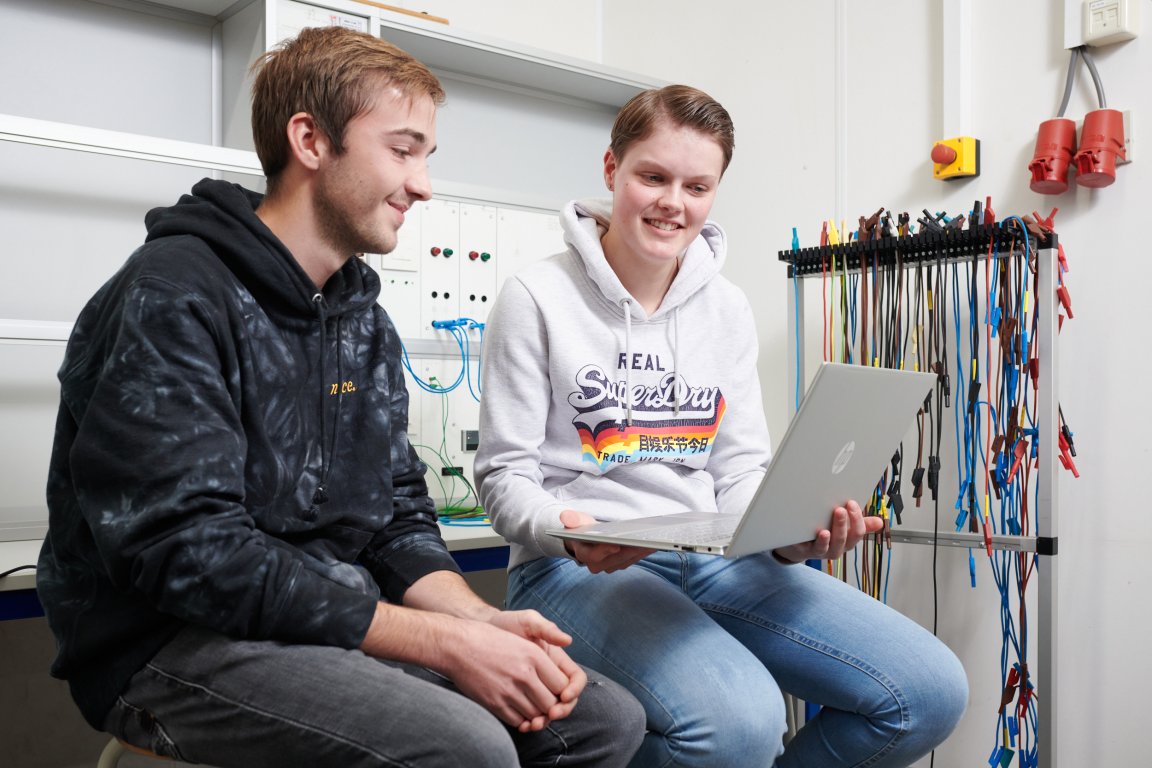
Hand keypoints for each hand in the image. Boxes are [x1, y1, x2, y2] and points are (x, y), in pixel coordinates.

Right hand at [441, 617, 580, 731]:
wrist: (456, 645)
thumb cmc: (490, 637)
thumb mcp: (522, 630)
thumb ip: (547, 640)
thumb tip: (567, 645)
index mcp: (534, 656)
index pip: (562, 684)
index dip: (563, 691)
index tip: (556, 689)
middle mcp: (524, 674)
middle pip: (551, 703)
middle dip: (552, 705)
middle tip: (546, 701)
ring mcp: (508, 691)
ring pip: (535, 715)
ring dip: (537, 714)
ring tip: (533, 705)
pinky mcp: (494, 703)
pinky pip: (517, 721)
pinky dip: (522, 720)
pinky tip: (519, 710)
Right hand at [560, 509, 654, 573]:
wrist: (586, 538)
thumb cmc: (582, 528)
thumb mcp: (576, 520)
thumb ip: (571, 518)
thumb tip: (565, 517)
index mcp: (584, 554)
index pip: (594, 556)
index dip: (605, 551)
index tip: (616, 544)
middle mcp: (597, 564)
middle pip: (616, 559)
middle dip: (630, 550)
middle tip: (643, 540)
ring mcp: (610, 566)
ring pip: (628, 560)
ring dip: (640, 551)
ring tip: (652, 539)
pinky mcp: (621, 564)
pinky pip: (634, 558)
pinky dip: (643, 551)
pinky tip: (652, 542)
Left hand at [772, 500, 882, 562]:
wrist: (797, 546)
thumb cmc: (823, 533)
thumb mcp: (843, 529)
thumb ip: (859, 524)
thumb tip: (880, 522)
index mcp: (846, 541)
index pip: (857, 532)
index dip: (857, 519)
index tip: (851, 503)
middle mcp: (835, 548)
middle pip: (844, 539)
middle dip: (843, 524)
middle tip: (840, 509)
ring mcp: (820, 551)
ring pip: (828, 547)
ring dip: (830, 535)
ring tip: (829, 523)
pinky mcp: (804, 551)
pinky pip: (810, 549)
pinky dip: (814, 542)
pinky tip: (816, 533)